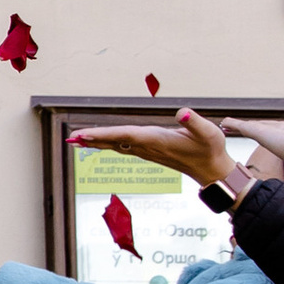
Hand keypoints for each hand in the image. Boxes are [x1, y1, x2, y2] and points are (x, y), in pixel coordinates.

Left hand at [67, 108, 240, 189]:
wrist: (212, 170)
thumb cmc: (211, 149)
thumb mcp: (208, 132)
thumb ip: (194, 122)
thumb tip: (182, 113)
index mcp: (156, 140)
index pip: (124, 135)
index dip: (103, 134)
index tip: (84, 135)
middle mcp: (147, 147)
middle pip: (114, 142)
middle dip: (92, 140)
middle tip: (70, 139)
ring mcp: (147, 151)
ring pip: (116, 145)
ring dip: (96, 142)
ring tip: (77, 140)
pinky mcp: (149, 151)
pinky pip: (122, 146)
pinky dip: (108, 143)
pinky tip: (99, 142)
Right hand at [230, 107, 283, 186]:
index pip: (271, 129)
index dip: (262, 127)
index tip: (254, 126)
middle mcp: (274, 135)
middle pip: (256, 129)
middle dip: (245, 128)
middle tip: (233, 125)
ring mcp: (265, 135)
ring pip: (248, 128)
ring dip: (236, 125)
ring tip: (224, 123)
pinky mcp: (258, 133)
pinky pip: (243, 127)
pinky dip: (233, 123)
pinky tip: (224, 122)